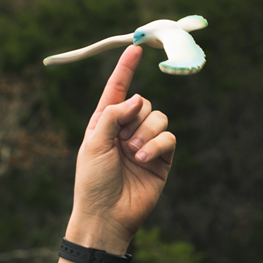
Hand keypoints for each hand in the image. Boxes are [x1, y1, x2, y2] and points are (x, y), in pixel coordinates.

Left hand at [66, 45, 175, 254]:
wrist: (106, 215)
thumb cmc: (93, 180)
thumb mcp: (94, 142)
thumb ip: (114, 114)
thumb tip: (139, 98)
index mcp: (106, 122)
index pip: (118, 89)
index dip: (126, 68)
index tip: (136, 47)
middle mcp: (127, 129)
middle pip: (145, 103)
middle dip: (137, 118)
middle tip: (124, 140)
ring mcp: (145, 143)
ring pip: (159, 118)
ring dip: (146, 134)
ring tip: (133, 155)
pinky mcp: (161, 158)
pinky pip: (169, 137)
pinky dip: (157, 145)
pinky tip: (144, 160)